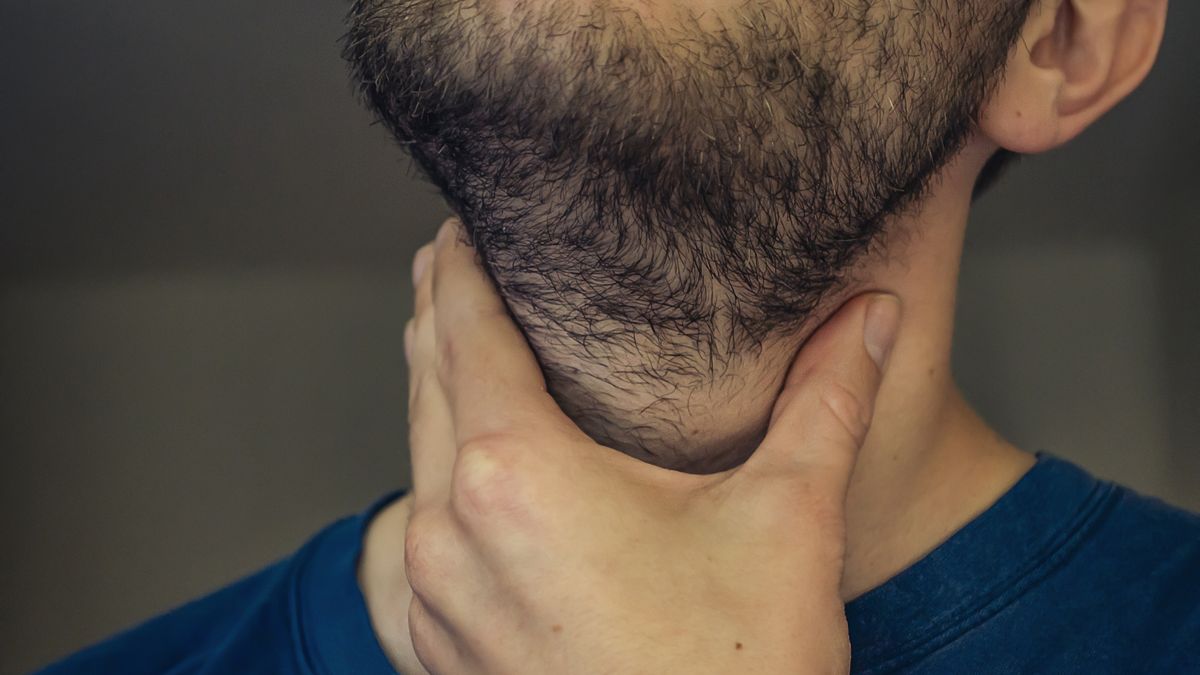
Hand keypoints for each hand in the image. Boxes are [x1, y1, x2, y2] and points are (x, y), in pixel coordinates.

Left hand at [400, 218, 900, 673]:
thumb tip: (874, 314)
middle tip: (452, 266)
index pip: (461, 329)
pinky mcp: (437, 652)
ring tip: (458, 359)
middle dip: (437, 317)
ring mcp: (432, 601)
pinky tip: (454, 487)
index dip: (456, 266)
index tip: (460, 226)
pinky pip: (409, 542)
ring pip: (412, 462)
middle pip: (424, 382)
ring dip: (431, 401)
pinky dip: (427, 489)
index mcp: (515, 473)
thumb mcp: (788, 518)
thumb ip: (829, 398)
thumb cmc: (737, 671)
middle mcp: (448, 531)